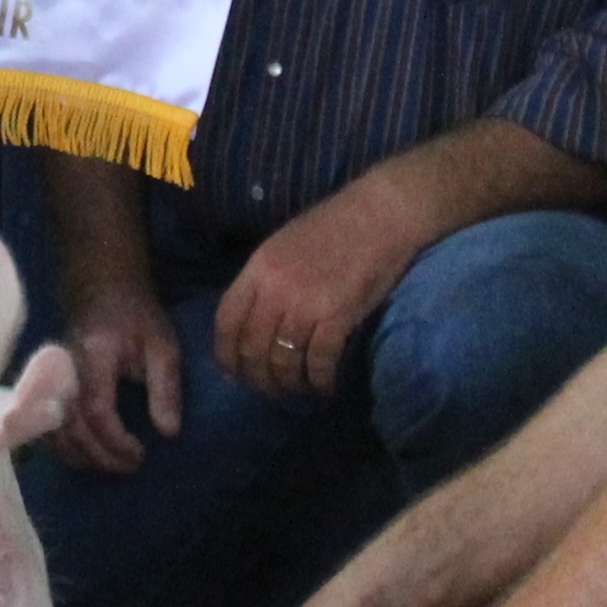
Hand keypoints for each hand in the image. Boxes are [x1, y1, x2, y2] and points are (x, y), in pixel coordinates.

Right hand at [47, 282, 184, 472]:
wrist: (100, 289)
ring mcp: (50, 379)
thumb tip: (168, 432)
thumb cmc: (135, 316)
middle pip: (72, 427)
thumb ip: (166, 387)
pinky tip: (87, 457)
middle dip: (101, 456)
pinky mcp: (45, 386)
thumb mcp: (163, 344)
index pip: (97, 411)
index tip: (141, 453)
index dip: (116, 441)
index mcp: (93, 356)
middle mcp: (64, 371)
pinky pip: (46, 427)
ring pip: (54, 432)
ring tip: (111, 465)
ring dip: (81, 458)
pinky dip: (64, 449)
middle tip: (131, 466)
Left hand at [213, 179, 428, 402]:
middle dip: (257, 379)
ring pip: (283, 362)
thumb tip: (251, 322)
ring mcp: (305, 305)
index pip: (226, 322)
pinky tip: (324, 386)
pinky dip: (320, 381)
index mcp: (257, 269)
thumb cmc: (333, 227)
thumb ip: (263, 281)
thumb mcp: (282, 246)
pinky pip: (319, 362)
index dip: (225, 355)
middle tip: (270, 391)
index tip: (234, 374)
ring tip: (297, 390)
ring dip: (289, 384)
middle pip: (252, 350)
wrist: (380, 215)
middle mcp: (274, 290)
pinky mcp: (337, 317)